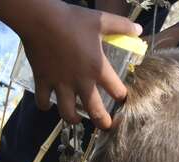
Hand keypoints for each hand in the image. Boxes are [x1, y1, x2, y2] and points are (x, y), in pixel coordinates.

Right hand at [17, 2, 141, 128]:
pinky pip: (43, 101)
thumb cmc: (72, 20)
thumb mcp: (101, 21)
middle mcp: (81, 82)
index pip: (117, 91)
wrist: (40, 19)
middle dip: (103, 123)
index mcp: (98, 68)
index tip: (123, 99)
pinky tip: (48, 103)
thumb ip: (121, 26)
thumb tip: (138, 29)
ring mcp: (60, 84)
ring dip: (73, 119)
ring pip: (67, 113)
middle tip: (106, 126)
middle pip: (95, 112)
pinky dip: (44, 105)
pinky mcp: (43, 81)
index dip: (122, 97)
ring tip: (77, 118)